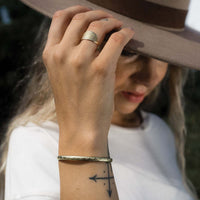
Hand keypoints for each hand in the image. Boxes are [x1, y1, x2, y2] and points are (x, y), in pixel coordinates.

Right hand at [42, 5, 134, 143]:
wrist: (80, 129)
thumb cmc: (73, 104)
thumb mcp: (61, 76)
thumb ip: (67, 55)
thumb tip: (85, 35)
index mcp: (50, 54)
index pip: (60, 18)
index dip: (77, 9)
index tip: (90, 12)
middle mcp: (62, 54)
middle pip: (81, 17)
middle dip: (98, 14)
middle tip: (110, 20)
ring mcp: (80, 61)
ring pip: (99, 25)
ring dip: (113, 22)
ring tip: (120, 26)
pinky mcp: (100, 69)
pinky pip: (116, 39)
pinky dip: (125, 33)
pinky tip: (130, 34)